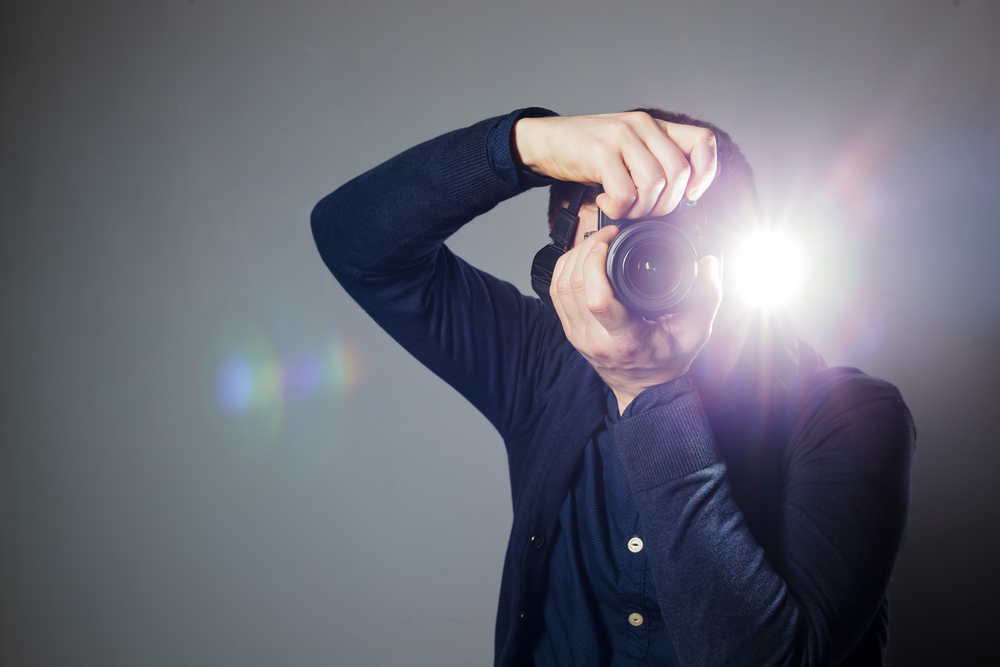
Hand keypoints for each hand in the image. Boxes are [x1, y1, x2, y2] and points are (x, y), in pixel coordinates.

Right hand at [513, 112, 717, 218]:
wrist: (545, 140)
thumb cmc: (586, 152)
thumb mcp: (626, 150)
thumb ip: (652, 162)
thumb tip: (678, 198)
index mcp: (655, 126)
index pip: (702, 141)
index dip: (706, 173)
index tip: (691, 194)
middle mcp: (643, 126)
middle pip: (679, 173)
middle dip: (664, 205)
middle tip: (641, 210)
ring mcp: (623, 137)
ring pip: (655, 184)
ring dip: (639, 208)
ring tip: (621, 207)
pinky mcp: (601, 152)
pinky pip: (625, 192)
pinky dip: (618, 208)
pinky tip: (605, 202)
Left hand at [549, 225, 722, 413]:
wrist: (643, 389)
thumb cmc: (668, 361)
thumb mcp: (696, 331)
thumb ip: (708, 296)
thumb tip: (709, 263)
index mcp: (625, 338)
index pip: (597, 299)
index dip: (595, 264)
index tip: (610, 241)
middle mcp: (595, 338)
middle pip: (573, 285)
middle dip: (585, 250)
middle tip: (606, 234)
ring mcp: (578, 336)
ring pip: (560, 286)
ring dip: (573, 257)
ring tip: (594, 242)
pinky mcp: (570, 331)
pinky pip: (556, 294)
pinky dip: (564, 269)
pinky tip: (580, 258)